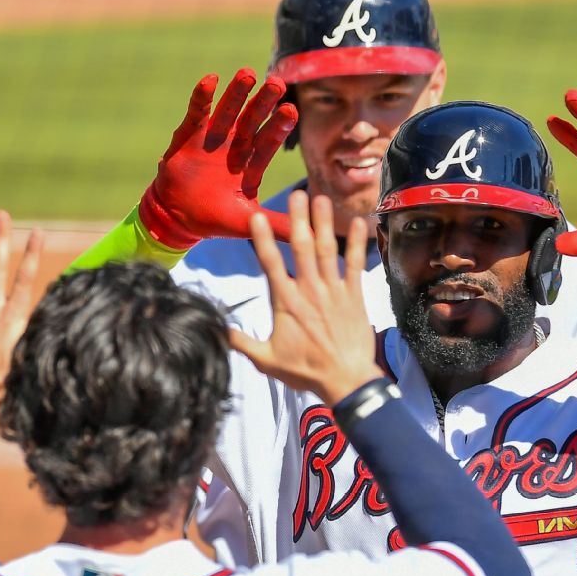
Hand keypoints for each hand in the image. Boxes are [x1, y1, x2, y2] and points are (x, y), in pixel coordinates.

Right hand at [140, 68, 297, 249]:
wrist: (178, 218)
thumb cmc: (215, 218)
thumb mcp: (248, 221)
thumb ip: (278, 224)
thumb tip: (311, 234)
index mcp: (252, 163)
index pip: (270, 140)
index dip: (279, 126)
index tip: (292, 111)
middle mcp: (236, 145)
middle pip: (253, 119)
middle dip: (264, 102)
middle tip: (278, 83)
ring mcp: (213, 138)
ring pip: (228, 111)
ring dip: (236, 93)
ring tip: (248, 74)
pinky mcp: (189, 136)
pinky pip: (197, 113)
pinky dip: (202, 98)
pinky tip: (211, 80)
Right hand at [229, 190, 383, 404]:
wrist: (346, 381)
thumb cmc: (306, 371)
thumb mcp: (267, 360)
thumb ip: (241, 342)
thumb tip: (216, 330)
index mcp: (286, 302)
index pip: (270, 264)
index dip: (262, 239)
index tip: (256, 216)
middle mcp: (309, 291)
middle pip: (301, 248)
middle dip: (297, 219)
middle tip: (294, 194)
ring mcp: (333, 291)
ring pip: (327, 250)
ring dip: (324, 223)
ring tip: (321, 198)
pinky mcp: (355, 296)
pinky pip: (355, 265)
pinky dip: (358, 244)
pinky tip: (361, 223)